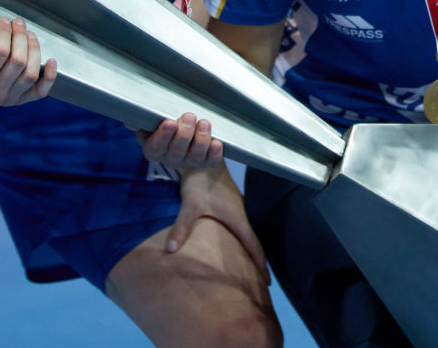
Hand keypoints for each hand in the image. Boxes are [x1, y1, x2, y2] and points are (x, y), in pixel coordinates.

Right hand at [0, 17, 56, 105]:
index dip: (5, 33)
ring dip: (34, 49)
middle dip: (20, 36)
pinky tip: (51, 61)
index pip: (0, 54)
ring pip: (31, 72)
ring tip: (28, 33)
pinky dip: (50, 77)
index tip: (3, 21)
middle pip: (18, 61)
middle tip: (17, 22)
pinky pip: (40, 92)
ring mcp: (10, 99)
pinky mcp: (20, 100)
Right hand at [135, 112, 223, 169]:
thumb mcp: (150, 118)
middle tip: (189, 116)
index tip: (170, 122)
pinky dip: (215, 154)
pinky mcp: (206, 161)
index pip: (155, 148)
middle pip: (176, 152)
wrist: (187, 126)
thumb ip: (140, 118)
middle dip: (184, 134)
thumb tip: (131, 121)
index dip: (163, 136)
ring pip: (194, 157)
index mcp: (153, 148)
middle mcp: (170, 158)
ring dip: (200, 140)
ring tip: (204, 124)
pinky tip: (216, 143)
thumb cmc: (165, 119)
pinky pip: (210, 162)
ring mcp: (189, 161)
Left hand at [166, 166, 269, 283]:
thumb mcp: (190, 205)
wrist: (204, 154)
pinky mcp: (229, 201)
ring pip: (246, 232)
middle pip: (254, 242)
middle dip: (258, 260)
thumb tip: (170, 251)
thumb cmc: (200, 179)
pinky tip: (236, 240)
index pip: (254, 246)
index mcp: (237, 218)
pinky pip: (240, 224)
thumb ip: (181, 228)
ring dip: (251, 248)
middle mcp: (240, 213)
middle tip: (263, 280)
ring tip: (252, 264)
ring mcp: (236, 207)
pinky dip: (242, 236)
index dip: (261, 265)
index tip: (267, 283)